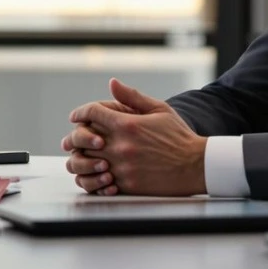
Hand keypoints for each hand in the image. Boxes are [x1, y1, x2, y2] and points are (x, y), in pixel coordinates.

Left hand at [61, 79, 204, 195]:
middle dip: (74, 137)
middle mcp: (121, 146)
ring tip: (80, 157)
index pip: (92, 113)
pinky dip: (92, 178)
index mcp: (128, 124)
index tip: (76, 116)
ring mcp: (122, 167)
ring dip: (80, 159)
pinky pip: (99, 183)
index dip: (80, 112)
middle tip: (71, 139)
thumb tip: (112, 83)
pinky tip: (94, 174)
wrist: (196, 165)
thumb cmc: (179, 136)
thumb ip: (132, 97)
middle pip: (82, 139)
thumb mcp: (159, 109)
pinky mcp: (127, 185)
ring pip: (86, 163)